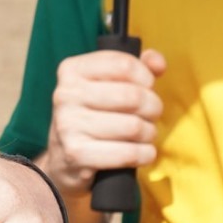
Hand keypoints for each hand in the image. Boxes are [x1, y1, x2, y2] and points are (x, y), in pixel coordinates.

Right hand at [42, 48, 165, 194]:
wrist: (64, 158)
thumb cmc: (95, 114)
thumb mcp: (109, 83)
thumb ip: (138, 66)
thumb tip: (158, 64)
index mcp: (72, 70)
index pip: (124, 65)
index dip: (146, 78)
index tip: (146, 88)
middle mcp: (65, 95)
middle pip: (134, 96)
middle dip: (153, 108)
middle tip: (149, 115)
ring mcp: (68, 125)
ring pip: (134, 127)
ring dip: (149, 133)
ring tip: (142, 135)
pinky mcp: (76, 154)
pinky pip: (130, 154)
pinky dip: (145, 155)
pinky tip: (140, 153)